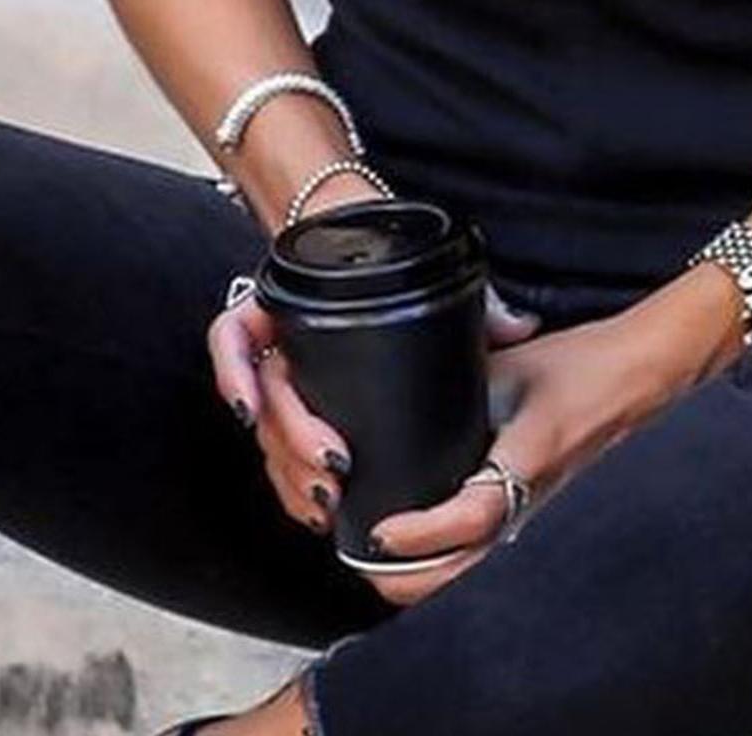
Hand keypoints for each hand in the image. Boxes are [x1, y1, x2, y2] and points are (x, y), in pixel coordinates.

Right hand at [207, 275, 543, 540]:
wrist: (370, 246)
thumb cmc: (393, 261)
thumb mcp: (430, 275)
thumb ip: (473, 299)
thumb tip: (519, 327)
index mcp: (285, 302)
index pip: (232, 334)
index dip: (234, 375)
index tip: (251, 412)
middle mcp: (272, 339)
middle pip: (260, 402)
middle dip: (291, 448)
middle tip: (331, 480)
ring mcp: (280, 374)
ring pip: (265, 435)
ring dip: (288, 473)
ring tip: (325, 505)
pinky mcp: (296, 404)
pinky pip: (277, 448)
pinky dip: (288, 477)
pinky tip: (310, 505)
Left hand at [355, 267, 743, 609]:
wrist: (641, 374)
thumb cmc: (584, 364)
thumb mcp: (512, 363)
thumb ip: (459, 385)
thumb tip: (403, 393)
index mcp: (532, 456)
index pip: (474, 515)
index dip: (424, 534)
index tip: (382, 532)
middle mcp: (536, 500)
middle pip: (470, 574)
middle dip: (411, 581)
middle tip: (364, 564)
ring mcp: (542, 515)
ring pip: (478, 573)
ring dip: (429, 579)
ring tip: (382, 566)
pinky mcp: (542, 515)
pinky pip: (491, 556)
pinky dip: (453, 564)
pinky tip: (425, 555)